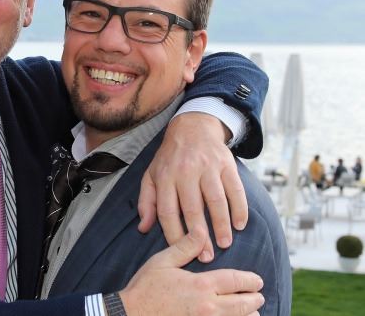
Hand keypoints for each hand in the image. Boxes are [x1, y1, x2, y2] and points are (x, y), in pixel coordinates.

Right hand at [119, 226, 263, 315]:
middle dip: (254, 300)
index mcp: (201, 285)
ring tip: (253, 313)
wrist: (131, 314)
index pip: (236, 281)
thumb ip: (185, 246)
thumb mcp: (162, 262)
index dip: (251, 281)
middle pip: (243, 305)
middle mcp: (208, 307)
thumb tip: (201, 230)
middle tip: (259, 297)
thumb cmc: (145, 288)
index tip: (257, 281)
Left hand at [137, 112, 247, 261]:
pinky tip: (240, 224)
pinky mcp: (226, 164)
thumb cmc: (170, 158)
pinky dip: (239, 208)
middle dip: (200, 236)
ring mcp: (207, 167)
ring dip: (221, 224)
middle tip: (206, 257)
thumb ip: (146, 202)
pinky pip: (235, 189)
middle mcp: (185, 172)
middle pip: (193, 208)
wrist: (193, 127)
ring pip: (216, 200)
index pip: (167, 211)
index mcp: (165, 177)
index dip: (174, 234)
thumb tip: (143, 228)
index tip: (182, 252)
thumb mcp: (151, 175)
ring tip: (224, 243)